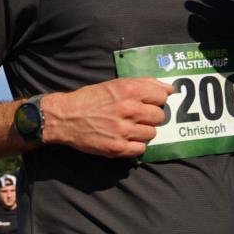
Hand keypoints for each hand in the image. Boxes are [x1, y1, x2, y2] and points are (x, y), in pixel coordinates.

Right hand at [43, 78, 172, 157]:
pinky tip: (125, 139)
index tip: (147, 103)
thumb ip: (143, 84)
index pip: (161, 96)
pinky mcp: (117, 148)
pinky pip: (141, 149)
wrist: (64, 118)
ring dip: (143, 132)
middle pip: (159, 116)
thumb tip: (169, 89)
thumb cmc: (89, 99)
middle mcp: (128, 109)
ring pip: (152, 133)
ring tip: (129, 128)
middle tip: (136, 117)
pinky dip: (135, 145)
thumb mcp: (115, 84)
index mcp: (129, 90)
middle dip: (150, 117)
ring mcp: (123, 130)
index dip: (155, 100)